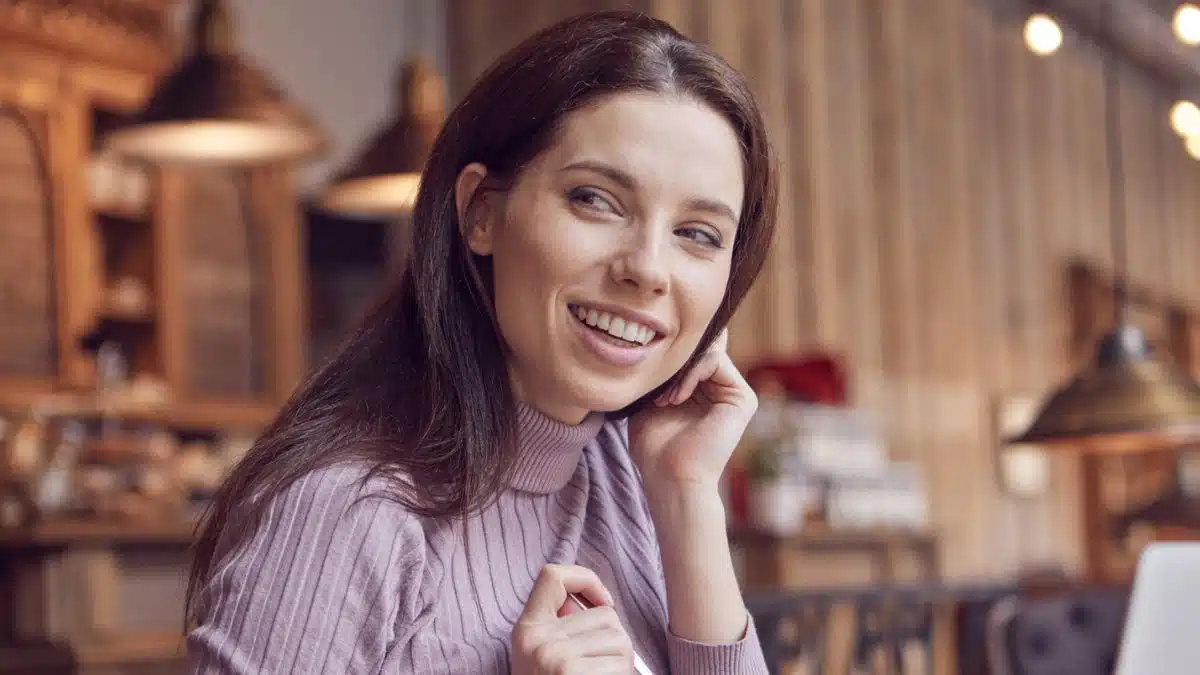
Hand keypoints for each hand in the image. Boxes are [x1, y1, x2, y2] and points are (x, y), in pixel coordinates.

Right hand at [511, 564, 634, 674]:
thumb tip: (591, 602)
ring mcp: (555, 657)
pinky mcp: (572, 673)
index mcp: (527, 629)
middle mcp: (538, 639)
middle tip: (603, 663)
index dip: (587, 579)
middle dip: (614, 637)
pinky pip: (621, 663)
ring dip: (622, 660)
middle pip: (605, 614)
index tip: (604, 602)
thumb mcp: (538, 655)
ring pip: (620, 638)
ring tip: (605, 674)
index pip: (552, 576)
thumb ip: (559, 626)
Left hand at [628, 329, 757, 489]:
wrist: (670, 478)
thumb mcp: (650, 400)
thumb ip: (660, 374)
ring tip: (665, 399)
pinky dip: (690, 373)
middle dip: (673, 362)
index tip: (648, 375)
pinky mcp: (743, 398)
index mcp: (704, 391)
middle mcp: (722, 390)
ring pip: (706, 350)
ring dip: (678, 371)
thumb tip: (659, 340)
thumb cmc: (655, 447)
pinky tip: (676, 398)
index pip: (690, 353)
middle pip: (699, 348)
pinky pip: (714, 360)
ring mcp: (735, 393)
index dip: (669, 355)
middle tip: (657, 391)